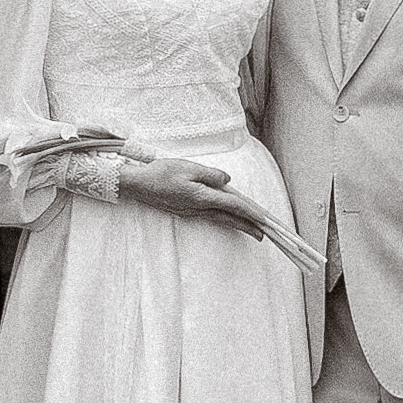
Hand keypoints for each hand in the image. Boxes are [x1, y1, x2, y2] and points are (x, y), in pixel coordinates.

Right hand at [110, 155, 265, 232]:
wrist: (138, 184)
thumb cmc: (161, 172)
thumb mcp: (189, 167)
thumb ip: (211, 174)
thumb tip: (227, 180)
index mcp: (202, 197)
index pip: (233, 205)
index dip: (251, 212)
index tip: (264, 220)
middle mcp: (198, 208)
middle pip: (229, 218)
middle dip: (247, 226)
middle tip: (263, 235)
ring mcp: (191, 211)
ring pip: (220, 218)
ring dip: (236, 223)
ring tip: (250, 229)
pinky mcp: (185, 211)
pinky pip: (210, 216)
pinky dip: (223, 217)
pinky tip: (226, 216)